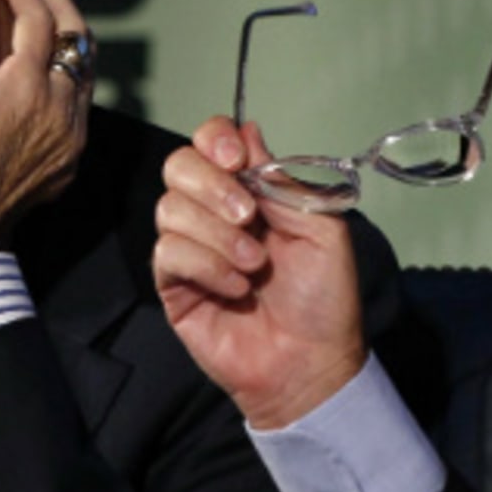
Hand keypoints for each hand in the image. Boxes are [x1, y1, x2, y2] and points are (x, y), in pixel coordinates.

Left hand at [0, 0, 92, 280]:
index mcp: (62, 153)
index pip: (70, 83)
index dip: (53, 42)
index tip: (24, 13)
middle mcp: (71, 125)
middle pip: (81, 48)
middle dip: (56, 1)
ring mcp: (55, 103)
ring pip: (69, 23)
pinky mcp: (25, 83)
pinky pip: (39, 18)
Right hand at [154, 117, 366, 428]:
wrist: (311, 361)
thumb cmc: (323, 296)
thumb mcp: (321, 229)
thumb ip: (282, 181)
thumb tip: (247, 130)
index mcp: (251, 191)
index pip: (211, 141)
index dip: (214, 139)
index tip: (236, 158)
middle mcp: (214, 212)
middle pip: (178, 165)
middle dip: (212, 186)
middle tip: (249, 218)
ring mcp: (191, 247)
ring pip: (169, 208)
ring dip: (217, 235)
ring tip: (255, 266)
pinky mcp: (173, 284)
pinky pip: (167, 253)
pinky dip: (205, 265)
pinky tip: (235, 287)